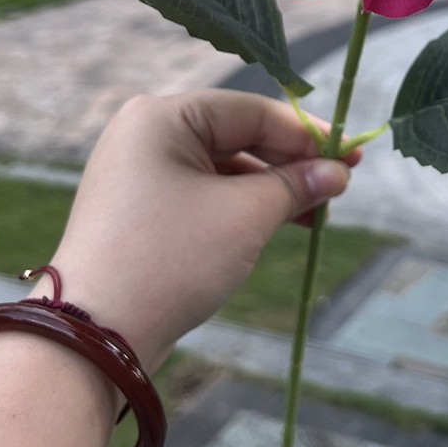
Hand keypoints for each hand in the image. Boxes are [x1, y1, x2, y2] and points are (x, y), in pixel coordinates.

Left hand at [25, 91, 356, 371]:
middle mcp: (146, 134)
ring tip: (317, 211)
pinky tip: (280, 223)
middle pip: (238, 136)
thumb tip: (338, 172)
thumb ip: (295, 185)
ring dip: (272, 189)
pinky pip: (203, 193)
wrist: (95, 335)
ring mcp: (139, 172)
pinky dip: (242, 207)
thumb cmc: (171, 258)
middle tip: (342, 183)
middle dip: (291, 164)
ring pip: (223, 169)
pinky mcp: (141, 209)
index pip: (252, 111)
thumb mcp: (245, 216)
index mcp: (163, 116)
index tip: (352, 156)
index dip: (307, 135)